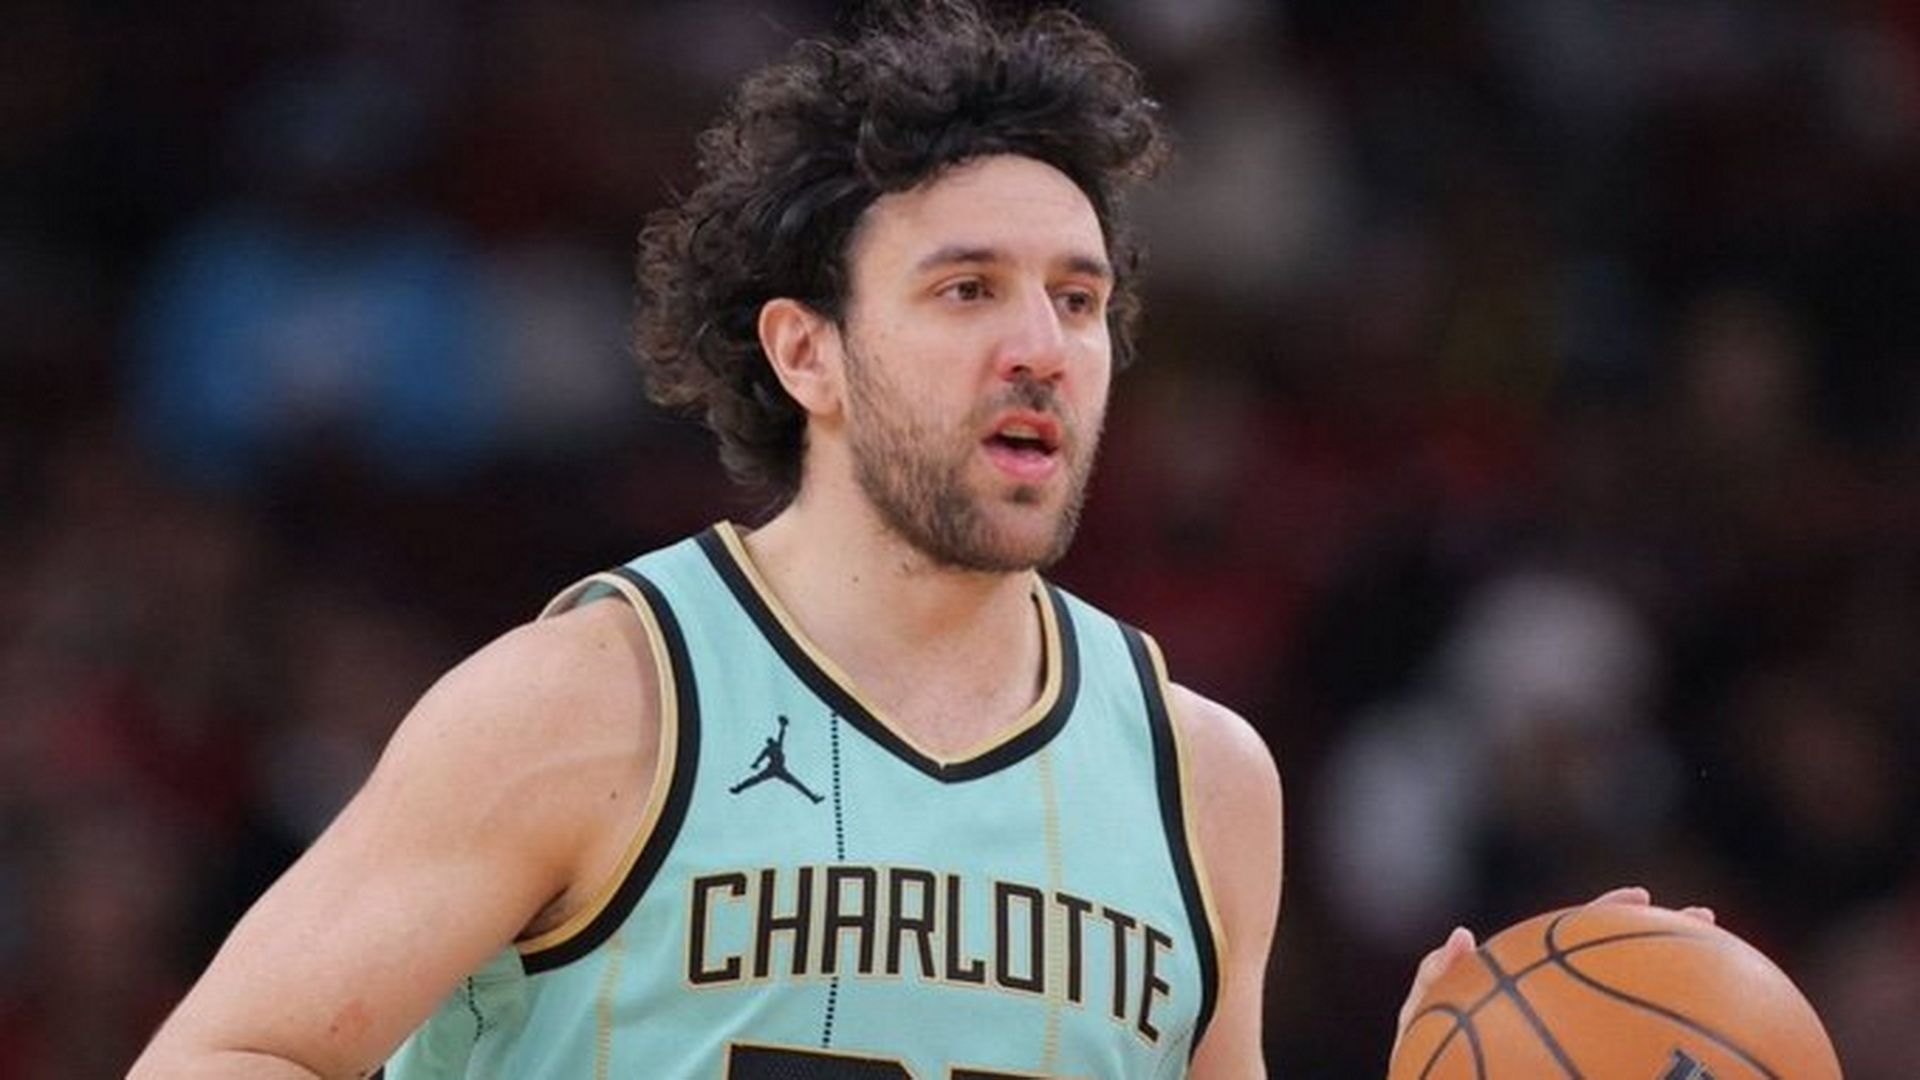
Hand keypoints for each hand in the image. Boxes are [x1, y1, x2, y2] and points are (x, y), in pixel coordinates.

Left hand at [1391, 887, 1716, 1055]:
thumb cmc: (1432, 1068)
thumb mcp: (1424, 1023)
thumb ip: (1436, 982)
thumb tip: (1464, 935)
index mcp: (1536, 987)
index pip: (1576, 941)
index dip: (1606, 916)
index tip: (1642, 896)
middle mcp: (1568, 1008)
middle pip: (1621, 963)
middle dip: (1662, 938)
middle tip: (1704, 917)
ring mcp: (1582, 1035)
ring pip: (1636, 1007)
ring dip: (1677, 989)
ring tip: (1722, 968)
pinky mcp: (1588, 1062)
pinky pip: (1625, 1052)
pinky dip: (1651, 1050)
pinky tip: (1699, 1058)